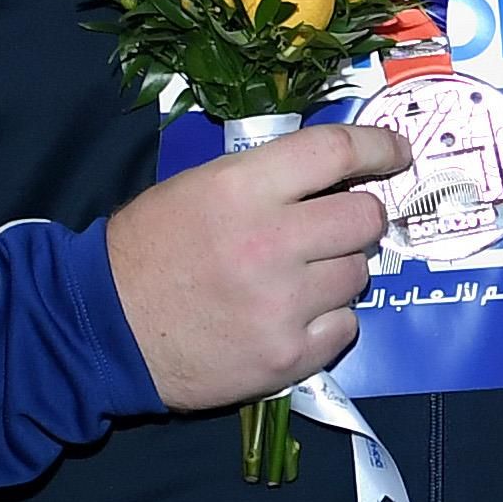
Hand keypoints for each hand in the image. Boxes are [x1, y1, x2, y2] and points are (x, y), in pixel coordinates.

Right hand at [104, 124, 401, 407]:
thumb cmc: (148, 251)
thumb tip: (334, 173)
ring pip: (359, 274)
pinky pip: (346, 326)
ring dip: (339, 271)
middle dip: (360, 217)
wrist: (105, 329)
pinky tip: (292, 316)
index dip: (379, 147)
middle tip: (338, 226)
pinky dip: (328, 320)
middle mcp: (270, 242)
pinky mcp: (288, 354)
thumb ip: (265, 179)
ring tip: (297, 278)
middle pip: (365, 217)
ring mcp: (283, 303)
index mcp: (241, 188)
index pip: (335, 151)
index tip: (397, 153)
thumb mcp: (197, 189)